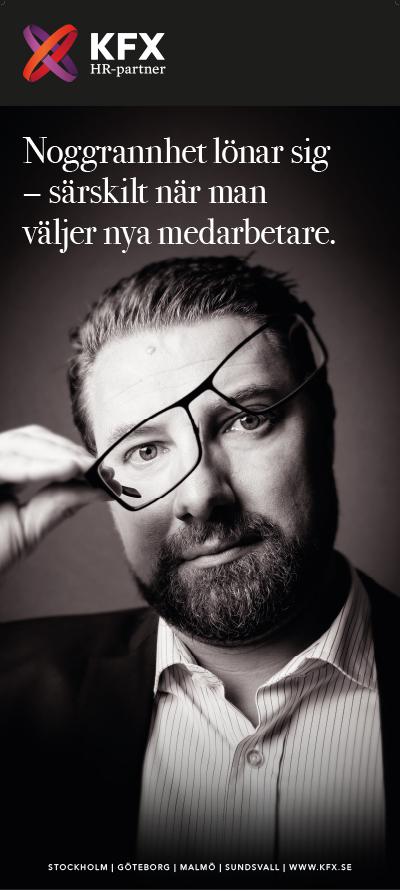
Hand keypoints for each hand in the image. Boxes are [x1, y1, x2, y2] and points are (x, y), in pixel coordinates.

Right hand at [0, 425, 107, 573]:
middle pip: (26, 438)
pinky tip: (65, 471)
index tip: (99, 467)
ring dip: (54, 454)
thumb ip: (61, 503)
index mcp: (0, 476)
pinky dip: (35, 465)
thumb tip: (100, 488)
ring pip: (16, 444)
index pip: (34, 449)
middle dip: (64, 449)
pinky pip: (4, 462)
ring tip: (84, 467)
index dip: (67, 453)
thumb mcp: (29, 527)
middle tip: (95, 465)